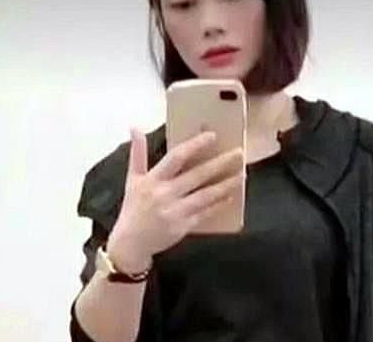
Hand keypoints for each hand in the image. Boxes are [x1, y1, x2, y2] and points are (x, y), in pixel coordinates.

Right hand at [106, 127, 243, 272]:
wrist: (130, 244)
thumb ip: (137, 153)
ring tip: (242, 174)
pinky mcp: (183, 227)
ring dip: (226, 184)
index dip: (195, 145)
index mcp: (153, 180)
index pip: (176, 157)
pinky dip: (219, 205)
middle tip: (239, 153)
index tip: (212, 135)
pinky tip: (232, 196)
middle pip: (197, 175)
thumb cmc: (133, 208)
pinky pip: (206, 213)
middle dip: (220, 163)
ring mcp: (176, 211)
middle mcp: (165, 194)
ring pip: (206, 195)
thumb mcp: (132, 179)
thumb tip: (135, 128)